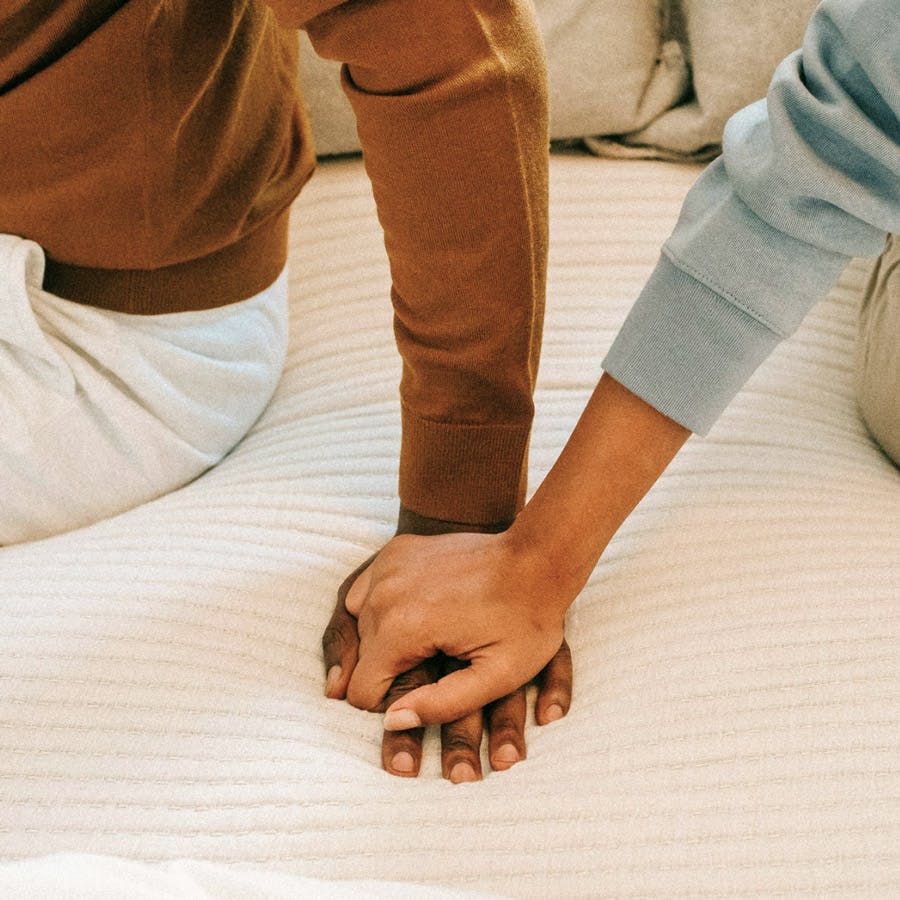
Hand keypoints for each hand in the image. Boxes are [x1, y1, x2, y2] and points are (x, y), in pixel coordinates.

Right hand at [342, 529, 568, 728]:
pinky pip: (366, 592)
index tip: (424, 699)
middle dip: (389, 673)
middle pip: (360, 658)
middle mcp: (384, 593)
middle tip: (434, 667)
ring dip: (382, 641)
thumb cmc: (526, 621)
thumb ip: (441, 705)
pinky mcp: (396, 550)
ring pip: (359, 625)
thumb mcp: (497, 677)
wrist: (538, 559)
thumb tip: (391, 721)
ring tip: (426, 644)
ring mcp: (387, 565)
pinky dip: (379, 609)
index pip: (361, 690)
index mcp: (403, 627)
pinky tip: (412, 616)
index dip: (390, 706)